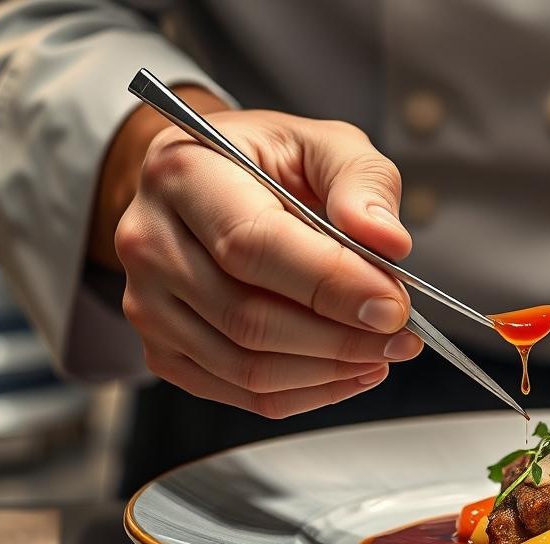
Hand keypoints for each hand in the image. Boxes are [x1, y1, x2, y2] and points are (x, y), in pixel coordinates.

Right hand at [102, 99, 422, 417]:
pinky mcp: (163, 350)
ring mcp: (147, 304)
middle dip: (341, 337)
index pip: (254, 244)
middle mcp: (149, 242)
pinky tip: (349, 370)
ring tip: (383, 353)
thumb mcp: (324, 145)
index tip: (394, 306)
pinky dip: (306, 392)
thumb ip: (362, 183)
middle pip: (248, 317)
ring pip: (245, 366)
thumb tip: (388, 243)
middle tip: (402, 336)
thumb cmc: (268, 163)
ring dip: (329, 371)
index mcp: (184, 174)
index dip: (330, 283)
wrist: (211, 185)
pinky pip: (240, 392)